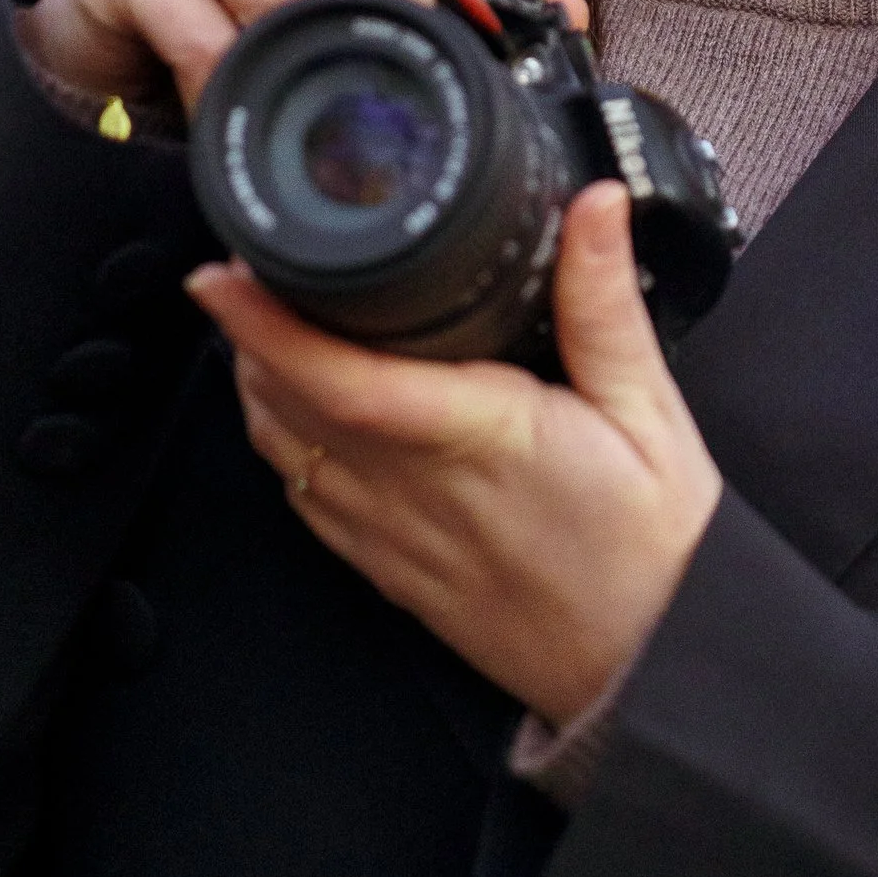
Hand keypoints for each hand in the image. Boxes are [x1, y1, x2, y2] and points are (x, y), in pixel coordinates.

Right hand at [26, 0, 586, 119]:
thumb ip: (387, 15)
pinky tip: (244, 123)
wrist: (88, 31)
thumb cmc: (226, 22)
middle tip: (433, 66)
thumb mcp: (317, 6)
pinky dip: (231, 86)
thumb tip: (504, 80)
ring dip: (308, 56)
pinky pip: (199, 31)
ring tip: (332, 117)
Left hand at [193, 183, 722, 728]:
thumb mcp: (651, 413)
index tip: (220, 274)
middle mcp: (413, 492)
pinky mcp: (387, 571)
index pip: (338, 380)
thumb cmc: (656, 551)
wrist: (651, 670)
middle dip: (248, 333)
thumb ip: (604, 304)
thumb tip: (593, 206)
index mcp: (475, 438)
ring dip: (258, 385)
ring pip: (282, 453)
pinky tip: (302, 410)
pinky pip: (306, 499)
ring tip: (267, 323)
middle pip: (284, 407)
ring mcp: (389, 539)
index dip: (265, 326)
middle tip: (249, 266)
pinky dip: (284, 443)